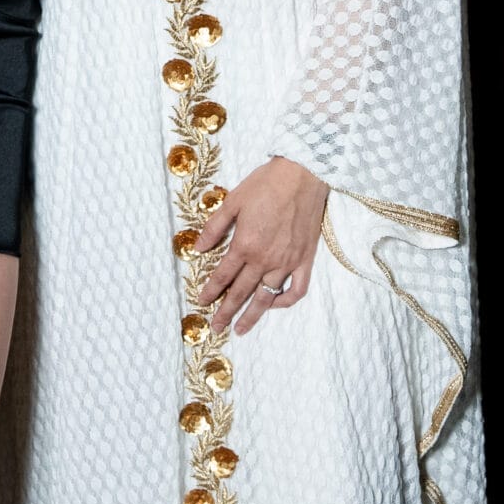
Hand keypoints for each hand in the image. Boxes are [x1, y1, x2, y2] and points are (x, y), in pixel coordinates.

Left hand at [196, 156, 327, 336]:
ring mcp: (287, 262)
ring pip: (267, 297)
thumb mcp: (233, 201)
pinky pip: (296, 290)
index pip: (223, 276)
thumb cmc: (266, 184)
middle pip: (242, 293)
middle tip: (216, 327)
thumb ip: (214, 228)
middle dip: (226, 312)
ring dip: (252, 315)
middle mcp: (265, 259)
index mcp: (245, 245)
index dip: (210, 291)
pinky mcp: (305, 260)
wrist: (302, 174)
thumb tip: (198, 248)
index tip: (201, 302)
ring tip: (241, 329)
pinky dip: (284, 301)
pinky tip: (274, 304)